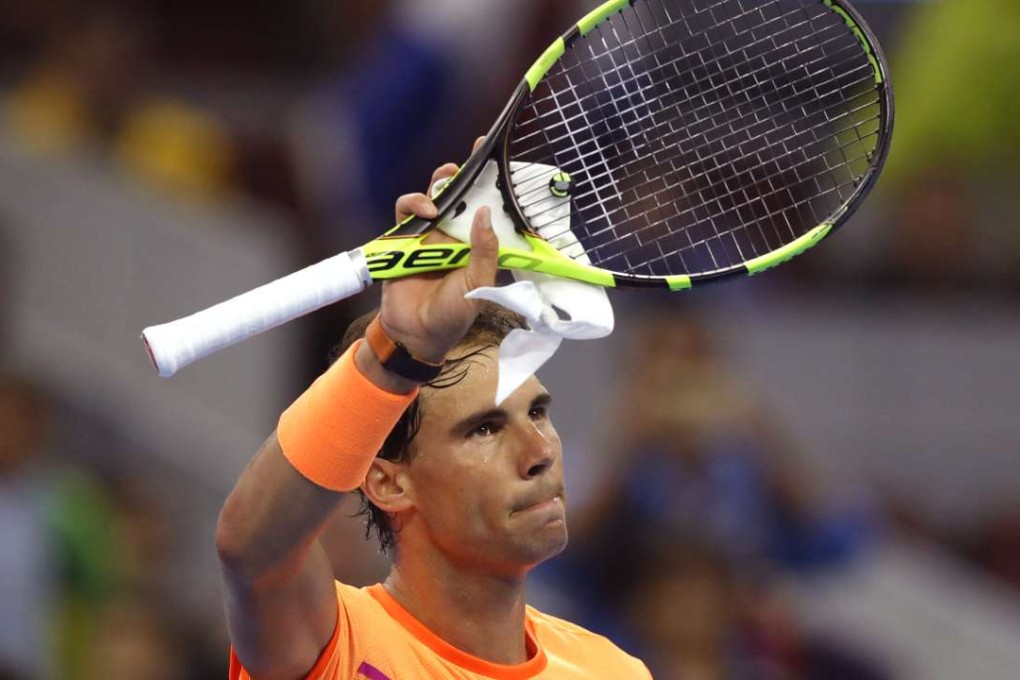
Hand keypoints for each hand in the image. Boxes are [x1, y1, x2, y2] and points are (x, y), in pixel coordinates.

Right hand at [377, 138, 498, 363]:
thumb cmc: (452, 314)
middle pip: (458, 196)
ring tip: (445, 185)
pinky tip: (426, 211)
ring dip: (438, 185)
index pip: (484, 209)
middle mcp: (453, 236)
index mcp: (475, 245)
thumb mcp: (477, 284)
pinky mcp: (403, 239)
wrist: (415, 334)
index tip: (495, 158)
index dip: (489, 185)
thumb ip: (484, 250)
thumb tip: (485, 213)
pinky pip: (405, 213)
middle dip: (464, 174)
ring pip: (431, 197)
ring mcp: (427, 236)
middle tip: (470, 160)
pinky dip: (414, 204)